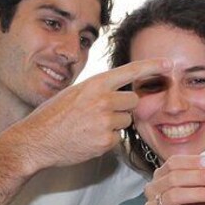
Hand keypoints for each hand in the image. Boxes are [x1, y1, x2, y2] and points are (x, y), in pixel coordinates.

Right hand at [15, 59, 170, 169]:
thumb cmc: (53, 116)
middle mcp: (103, 99)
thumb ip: (98, 90)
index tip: (169, 63)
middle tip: (103, 113)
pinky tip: (88, 139)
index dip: (152, 65)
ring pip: (127, 121)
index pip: (130, 71)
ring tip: (91, 127)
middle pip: (133, 100)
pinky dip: (106, 140)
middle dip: (124, 107)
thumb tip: (116, 92)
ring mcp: (105, 121)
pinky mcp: (105, 141)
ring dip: (115, 124)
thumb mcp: (74, 93)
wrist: (36, 140)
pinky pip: (117, 139)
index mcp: (95, 83)